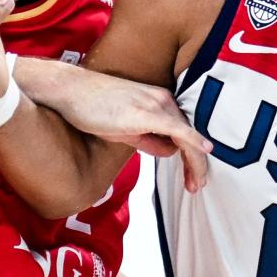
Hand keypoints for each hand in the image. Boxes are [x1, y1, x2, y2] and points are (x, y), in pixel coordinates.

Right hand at [25, 60, 212, 191]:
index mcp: (160, 101)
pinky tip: (205, 152)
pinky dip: (195, 141)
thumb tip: (170, 151)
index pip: (184, 132)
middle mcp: (163, 100)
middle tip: (197, 185)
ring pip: (188, 136)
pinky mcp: (148, 112)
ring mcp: (157, 104)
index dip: (192, 157)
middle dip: (196, 164)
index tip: (193, 178)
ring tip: (196, 183)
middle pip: (189, 135)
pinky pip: (179, 130)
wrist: (71, 90)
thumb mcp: (127, 129)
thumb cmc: (94, 107)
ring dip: (196, 162)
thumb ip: (150, 139)